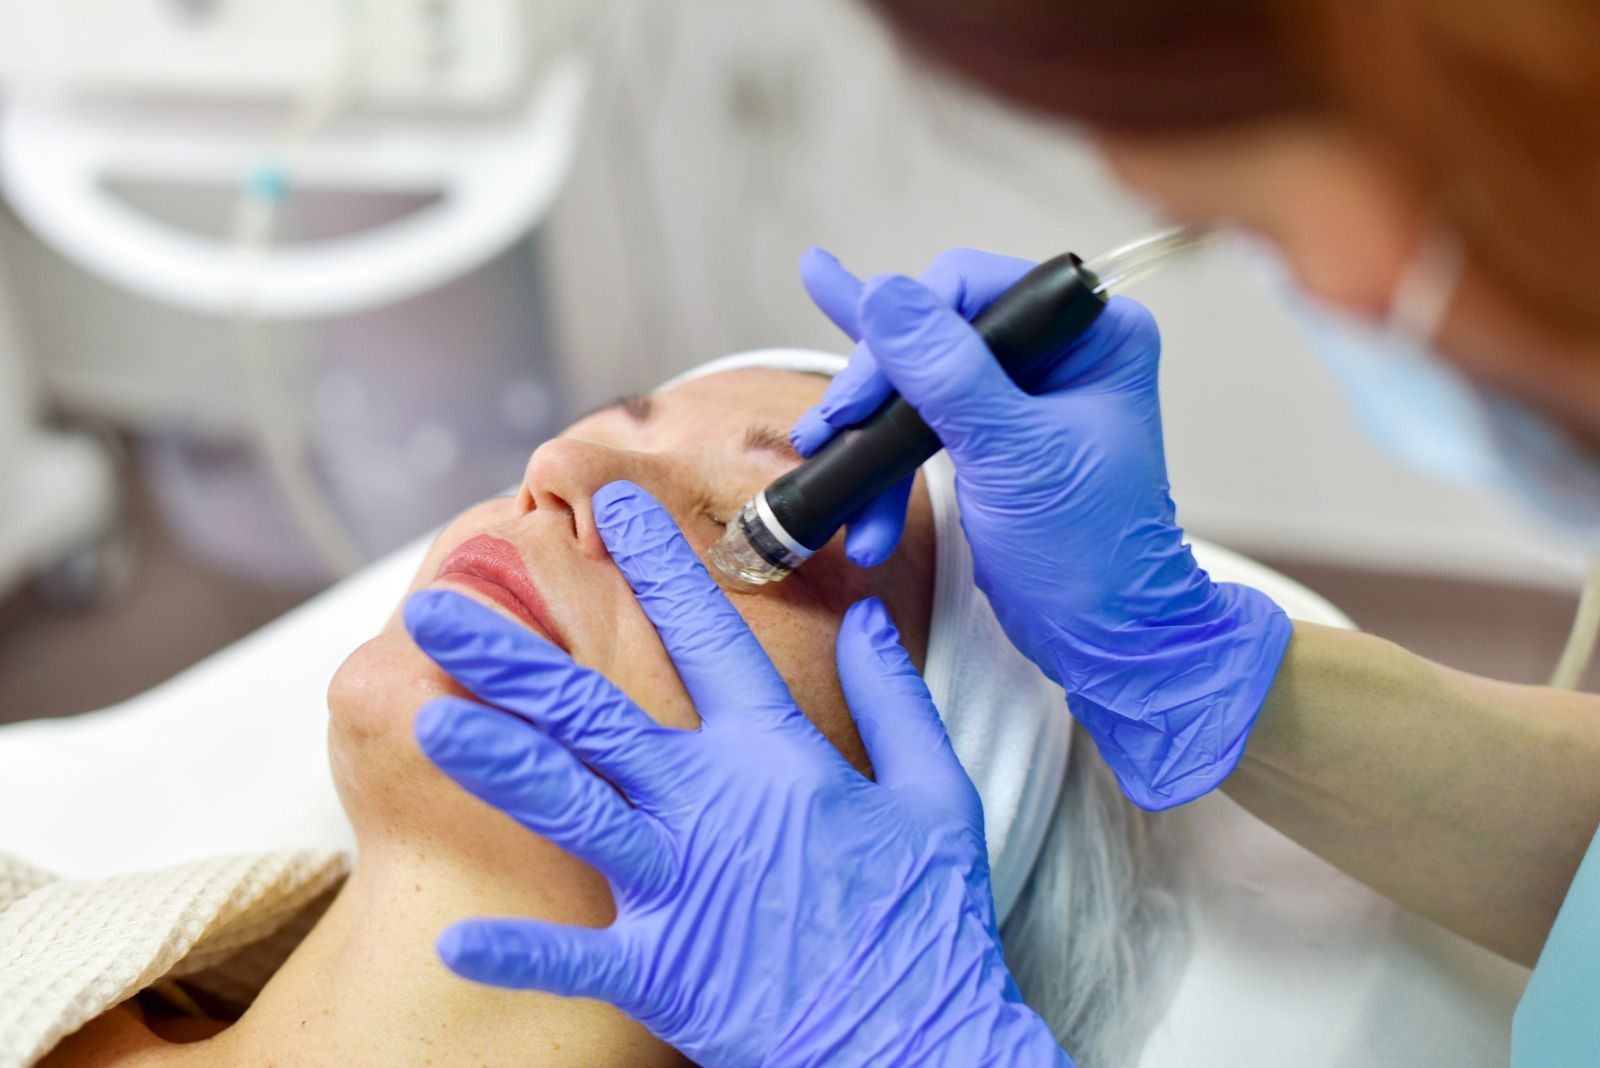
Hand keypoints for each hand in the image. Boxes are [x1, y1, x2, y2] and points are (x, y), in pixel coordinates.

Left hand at [404, 481, 1070, 1066]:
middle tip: (439, 607)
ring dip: (494, 760)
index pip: (707, 637)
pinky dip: (515, 950)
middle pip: (595, 713)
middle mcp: (712, 805)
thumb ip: (895, 699)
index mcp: (777, 756)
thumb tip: (867, 624)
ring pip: (567, 805)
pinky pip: (574, 956)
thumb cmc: (927, 919)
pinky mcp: (664, 971)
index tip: (610, 507)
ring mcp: (681, 886)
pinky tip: (453, 941)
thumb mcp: (933, 794)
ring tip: (424, 718)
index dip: (657, 566)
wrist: (921, 1039)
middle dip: (513, 655)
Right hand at [791, 247, 1291, 809]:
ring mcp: (1023, 389)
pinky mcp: (992, 431)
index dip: (900, 335)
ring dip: (868, 425)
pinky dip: (876, 422)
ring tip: (819, 456)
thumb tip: (882, 293)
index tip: (856, 401)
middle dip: (875, 387)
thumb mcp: (1013, 454)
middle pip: (933, 329)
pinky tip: (827, 332)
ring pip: (916, 375)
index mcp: (1094, 332)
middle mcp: (1060, 347)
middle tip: (828, 430)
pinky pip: (921, 407)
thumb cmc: (1088, 550)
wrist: (1104, 637)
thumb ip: (947, 373)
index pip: (970, 289)